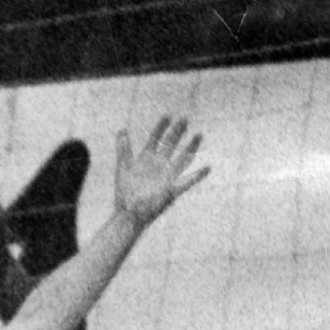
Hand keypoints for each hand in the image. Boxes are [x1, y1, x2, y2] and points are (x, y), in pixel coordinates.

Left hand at [114, 117, 208, 233]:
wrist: (129, 213)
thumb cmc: (125, 192)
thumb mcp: (123, 168)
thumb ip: (123, 149)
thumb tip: (122, 130)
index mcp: (146, 159)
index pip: (155, 139)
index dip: (160, 128)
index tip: (168, 116)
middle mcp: (159, 165)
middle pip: (170, 145)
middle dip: (177, 132)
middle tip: (184, 119)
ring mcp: (166, 176)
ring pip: (181, 158)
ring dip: (190, 147)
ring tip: (198, 135)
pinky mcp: (172, 189)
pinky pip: (187, 181)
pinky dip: (197, 175)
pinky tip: (207, 168)